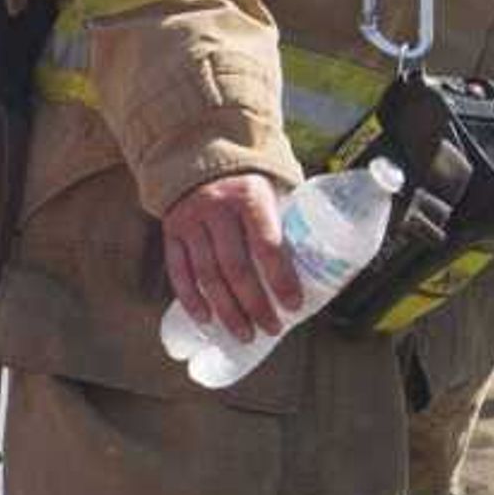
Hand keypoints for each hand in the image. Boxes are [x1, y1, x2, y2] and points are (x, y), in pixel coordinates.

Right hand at [161, 171, 299, 344]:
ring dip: (227, 310)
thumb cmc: (250, 187)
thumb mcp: (273, 191)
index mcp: (251, 197)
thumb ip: (291, 220)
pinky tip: (207, 320)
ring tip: (244, 334)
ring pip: (207, 275)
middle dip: (255, 304)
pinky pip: (179, 271)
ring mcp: (190, 220)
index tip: (293, 305)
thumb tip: (322, 265)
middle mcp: (217, 208)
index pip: (267, 244)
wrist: (201, 160)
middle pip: (235, 267)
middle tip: (271, 329)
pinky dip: (192, 299)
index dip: (280, 278)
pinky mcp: (172, 232)